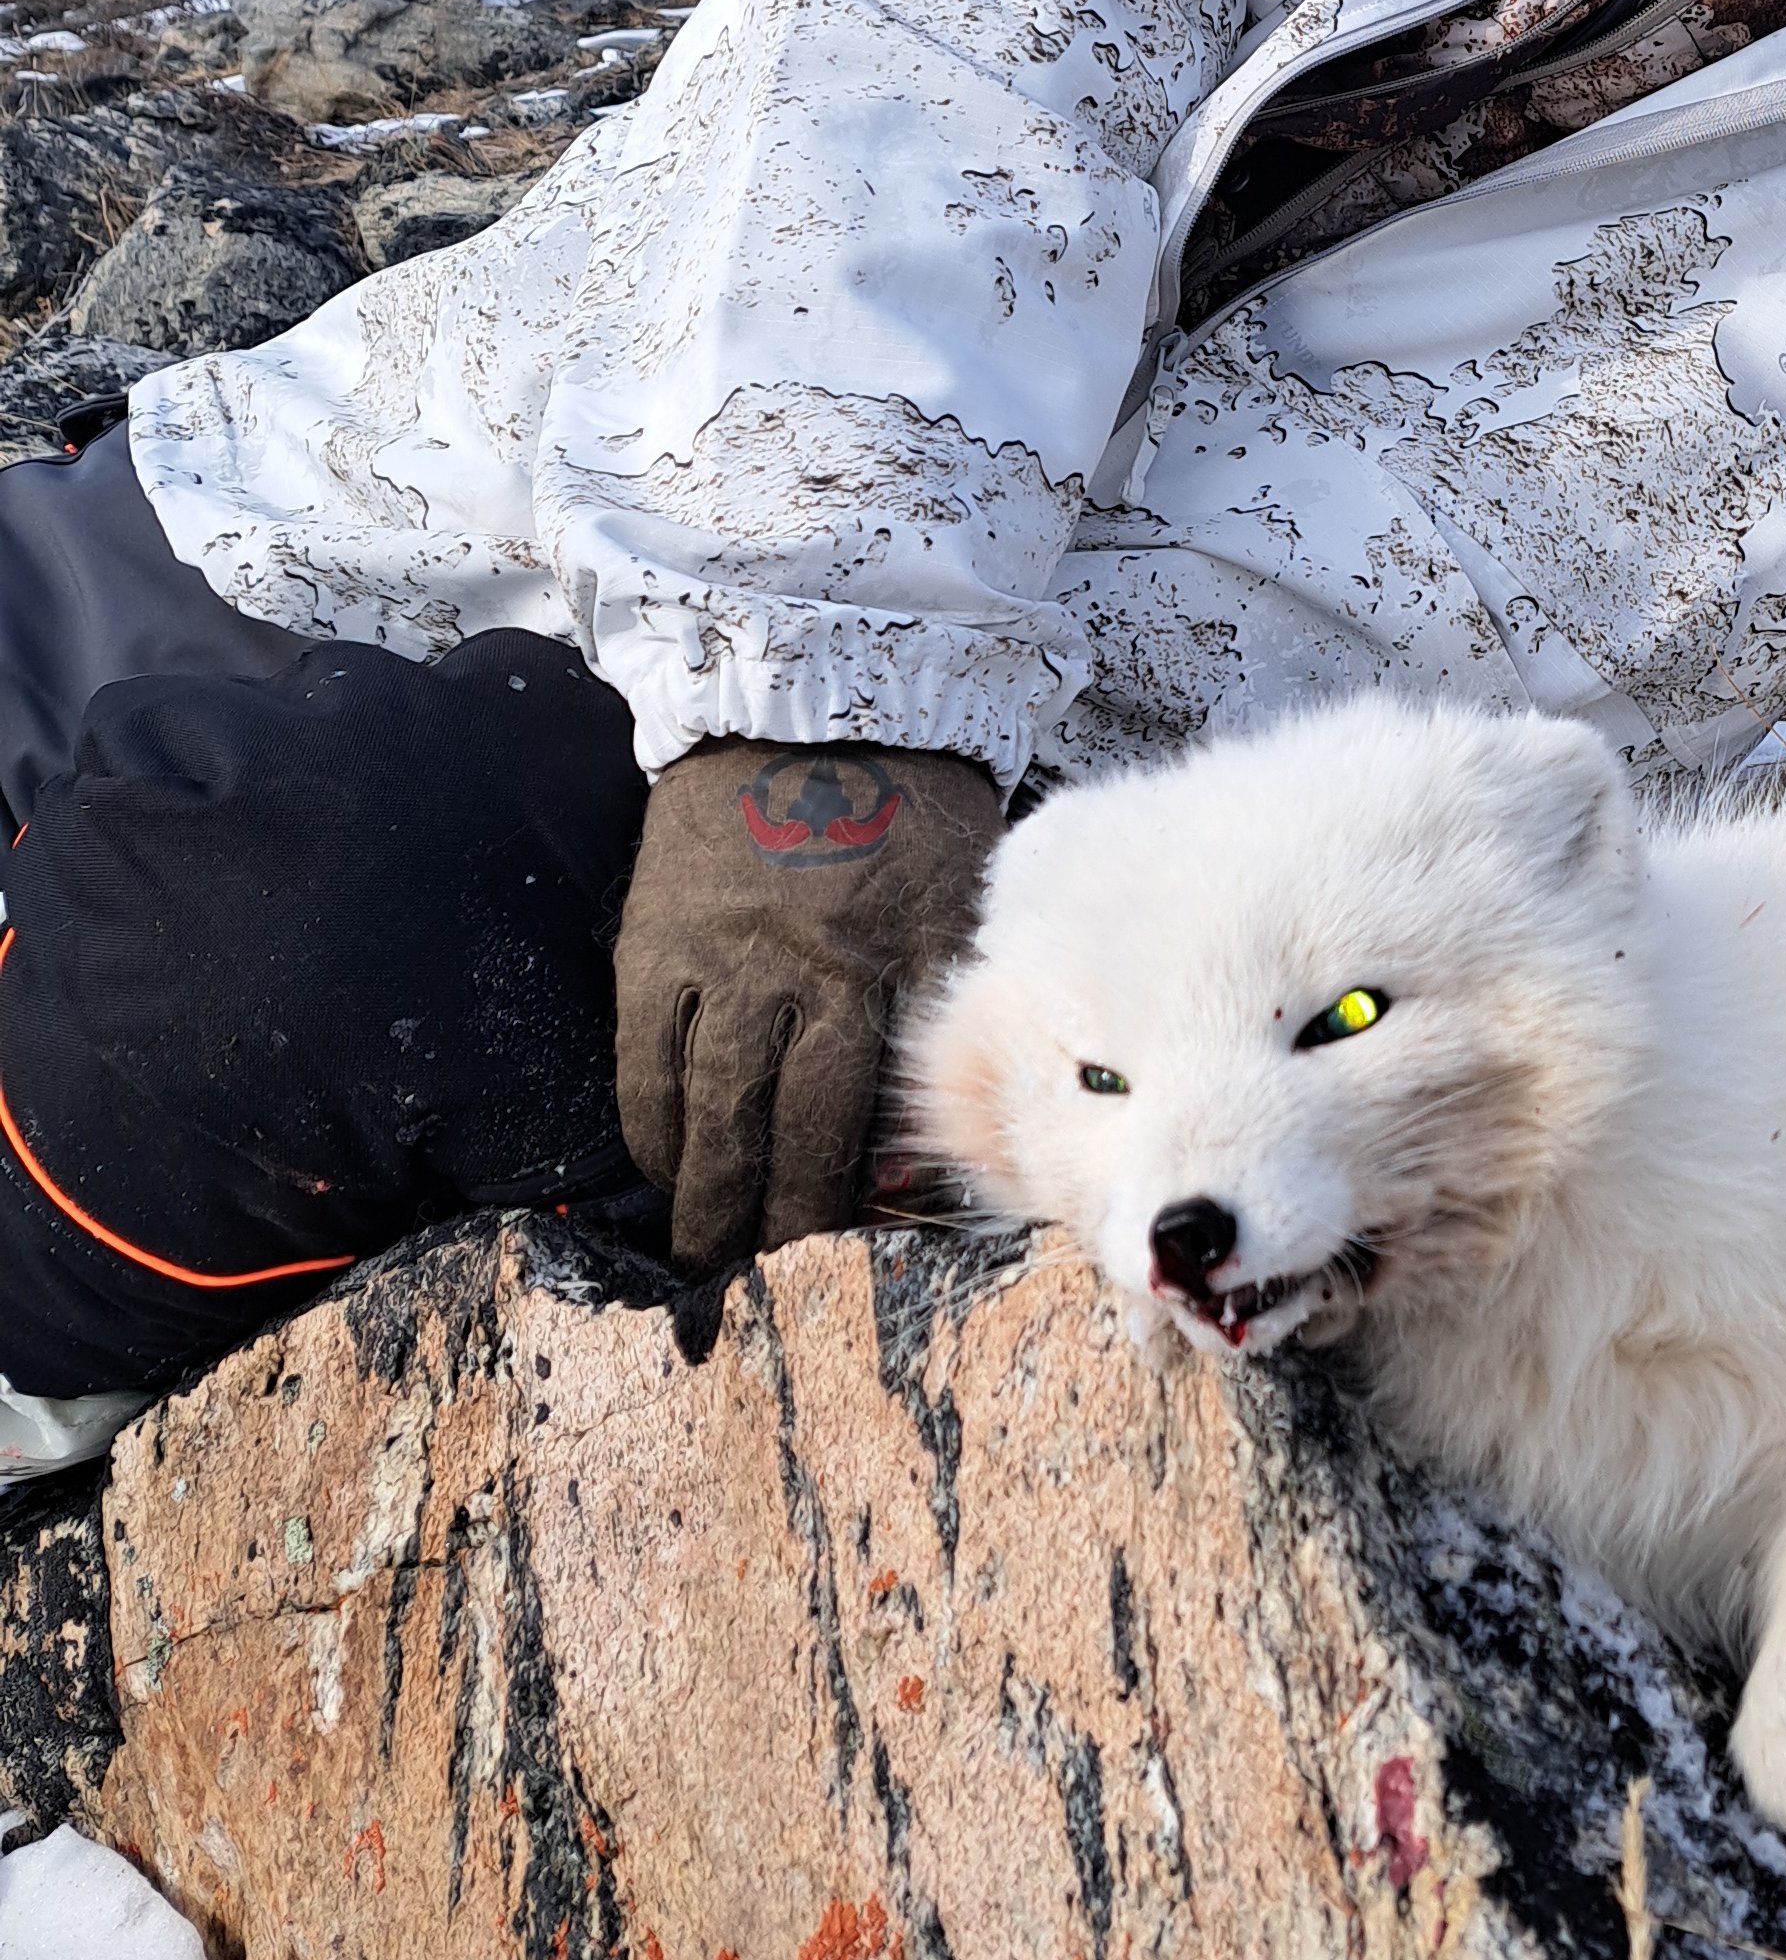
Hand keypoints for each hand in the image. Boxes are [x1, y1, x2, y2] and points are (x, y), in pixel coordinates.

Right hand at [613, 740, 1003, 1271]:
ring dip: (710, 1190)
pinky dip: (652, 1121)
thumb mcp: (964, 891)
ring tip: (707, 1246)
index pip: (884, 1106)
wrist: (810, 694)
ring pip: (716, 1107)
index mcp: (900, 959)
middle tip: (769, 1264)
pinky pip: (646, 1056)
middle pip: (797, 1127)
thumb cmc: (910, 799)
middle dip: (785, 1212)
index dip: (868, 1186)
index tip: (863, 1232)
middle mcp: (813, 971)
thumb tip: (932, 1107)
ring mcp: (726, 958)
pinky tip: (662, 1162)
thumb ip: (951, 995)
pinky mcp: (658, 940)